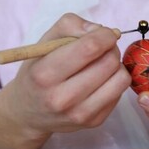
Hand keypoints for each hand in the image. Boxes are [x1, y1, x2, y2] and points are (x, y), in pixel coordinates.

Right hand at [0, 13, 130, 148]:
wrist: (28, 114)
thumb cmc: (37, 73)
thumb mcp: (43, 43)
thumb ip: (69, 25)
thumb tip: (100, 30)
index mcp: (45, 75)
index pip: (89, 48)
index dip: (104, 35)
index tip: (105, 33)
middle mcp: (62, 98)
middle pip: (109, 62)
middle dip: (110, 48)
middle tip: (101, 48)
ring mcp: (80, 114)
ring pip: (121, 78)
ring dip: (116, 65)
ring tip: (101, 64)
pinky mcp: (94, 122)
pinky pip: (121, 93)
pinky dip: (114, 81)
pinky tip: (99, 81)